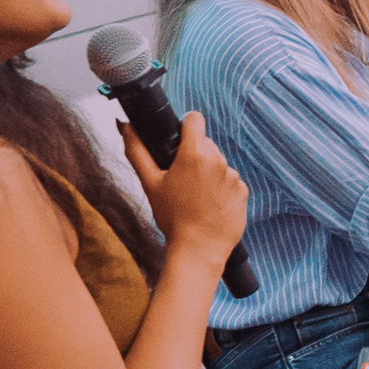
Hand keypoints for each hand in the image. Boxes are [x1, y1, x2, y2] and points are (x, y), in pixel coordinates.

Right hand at [125, 108, 249, 264]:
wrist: (199, 249)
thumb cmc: (172, 217)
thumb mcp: (150, 183)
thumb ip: (137, 150)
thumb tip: (125, 125)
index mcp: (194, 153)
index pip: (195, 119)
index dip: (185, 126)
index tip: (179, 139)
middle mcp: (218, 160)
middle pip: (206, 143)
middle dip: (194, 154)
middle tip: (181, 179)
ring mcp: (233, 176)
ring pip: (218, 163)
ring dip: (208, 173)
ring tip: (195, 197)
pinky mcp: (243, 191)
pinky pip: (230, 181)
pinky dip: (221, 188)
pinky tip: (210, 205)